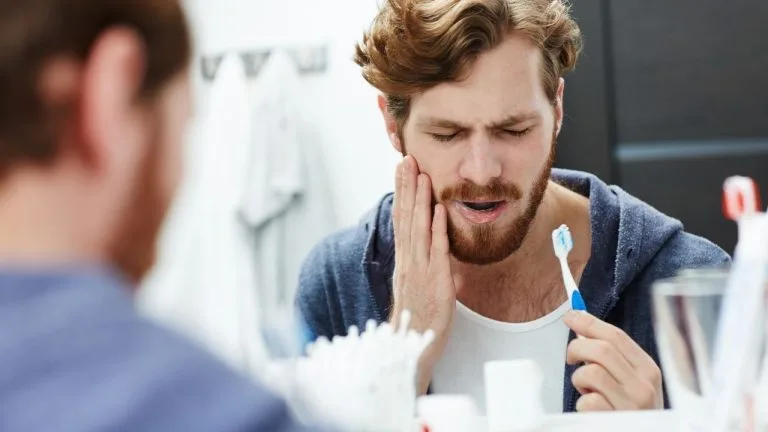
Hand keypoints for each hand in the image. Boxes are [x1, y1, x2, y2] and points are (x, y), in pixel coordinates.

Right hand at [391, 155, 457, 393]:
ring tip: (420, 174)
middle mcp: (408, 260)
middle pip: (405, 217)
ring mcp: (419, 269)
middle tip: (406, 159)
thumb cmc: (419, 318)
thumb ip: (424, 262)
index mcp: (405, 260)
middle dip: (406, 187)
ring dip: (419, 199)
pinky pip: (435, 251)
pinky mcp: (434, 281)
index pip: (401, 219)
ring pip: (417, 228)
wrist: (412, 346)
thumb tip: (433, 243)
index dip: (401, 193)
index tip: (401, 170)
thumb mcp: (419, 284)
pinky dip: (435, 228)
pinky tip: (437, 209)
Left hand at [564, 310, 663, 410]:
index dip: (589, 322)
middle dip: (577, 348)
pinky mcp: (616, 421)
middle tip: (571, 358)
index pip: (617, 336)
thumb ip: (611, 357)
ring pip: (591, 372)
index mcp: (648, 370)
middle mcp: (644, 386)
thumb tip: (581, 327)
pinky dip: (582, 404)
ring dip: (579, 380)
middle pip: (601, 349)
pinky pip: (587, 401)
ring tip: (586, 390)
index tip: (571, 316)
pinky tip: (591, 410)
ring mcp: (632, 406)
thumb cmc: (629, 410)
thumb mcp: (629, 381)